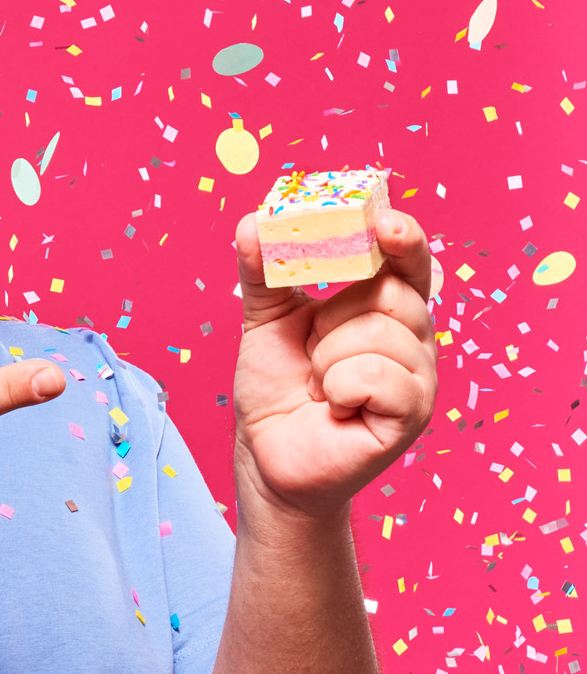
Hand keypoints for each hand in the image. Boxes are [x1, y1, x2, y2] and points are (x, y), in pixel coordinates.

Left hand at [231, 207, 437, 518]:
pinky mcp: (413, 415)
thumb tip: (253, 219)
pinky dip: (341, 389)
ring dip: (328, 360)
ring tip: (321, 387)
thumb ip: (262, 269)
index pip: (409, 260)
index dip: (402, 238)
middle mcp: (414, 338)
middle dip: (332, 320)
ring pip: (380, 335)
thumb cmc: (277, 388)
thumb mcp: (265, 319)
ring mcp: (420, 378)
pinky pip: (379, 377)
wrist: (267, 454)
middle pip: (391, 293)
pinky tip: (336, 408)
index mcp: (388, 308)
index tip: (383, 221)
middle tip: (314, 352)